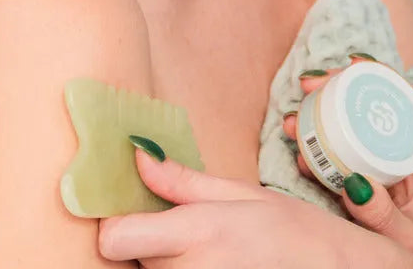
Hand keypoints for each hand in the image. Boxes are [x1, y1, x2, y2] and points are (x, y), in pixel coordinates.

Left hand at [98, 144, 412, 268]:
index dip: (116, 225)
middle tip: (184, 233)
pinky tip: (215, 267)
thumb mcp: (243, 194)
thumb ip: (184, 181)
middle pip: (133, 259)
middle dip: (149, 244)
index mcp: (200, 231)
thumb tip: (137, 155)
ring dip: (166, 264)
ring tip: (205, 252)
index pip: (115, 238)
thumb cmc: (297, 234)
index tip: (129, 214)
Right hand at [282, 57, 412, 266]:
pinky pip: (327, 153)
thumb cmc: (409, 259)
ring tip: (292, 121)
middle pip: (368, 107)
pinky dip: (308, 145)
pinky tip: (296, 147)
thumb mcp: (402, 241)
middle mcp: (394, 155)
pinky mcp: (349, 178)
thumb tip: (356, 182)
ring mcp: (369, 164)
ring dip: (315, 115)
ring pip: (343, 126)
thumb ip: (382, 215)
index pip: (408, 105)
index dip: (384, 78)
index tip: (354, 66)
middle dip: (337, 88)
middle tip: (309, 85)